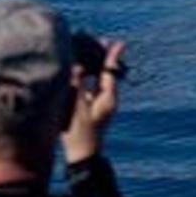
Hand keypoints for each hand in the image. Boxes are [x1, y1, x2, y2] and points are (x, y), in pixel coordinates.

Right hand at [62, 38, 125, 165]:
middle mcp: (107, 99)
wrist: (82, 156)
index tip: (119, 42)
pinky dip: (86, 74)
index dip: (112, 56)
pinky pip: (91, 85)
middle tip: (96, 40)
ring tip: (85, 48)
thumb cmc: (80, 133)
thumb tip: (78, 65)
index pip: (111, 71)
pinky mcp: (92, 107)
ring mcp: (100, 104)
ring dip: (93, 64)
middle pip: (106, 72)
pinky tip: (76, 68)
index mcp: (108, 98)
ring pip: (99, 78)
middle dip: (101, 56)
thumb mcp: (77, 107)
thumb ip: (77, 85)